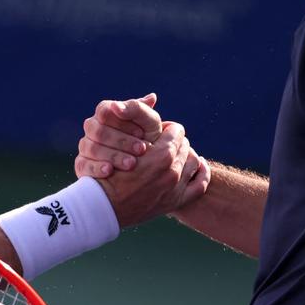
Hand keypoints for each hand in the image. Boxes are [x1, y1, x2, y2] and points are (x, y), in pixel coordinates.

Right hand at [75, 94, 160, 176]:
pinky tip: (110, 170)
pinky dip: (97, 167)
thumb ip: (147, 111)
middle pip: (98, 131)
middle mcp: (92, 127)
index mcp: (105, 113)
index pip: (105, 112)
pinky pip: (84, 165)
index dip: (123, 122)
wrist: (143, 168)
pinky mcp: (82, 164)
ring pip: (92, 148)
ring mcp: (85, 146)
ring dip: (113, 155)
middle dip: (121, 141)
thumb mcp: (150, 124)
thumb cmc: (145, 140)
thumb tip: (152, 97)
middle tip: (141, 150)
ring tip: (132, 164)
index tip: (141, 132)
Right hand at [94, 121, 209, 226]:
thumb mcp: (120, 142)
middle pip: (185, 146)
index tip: (163, 129)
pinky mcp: (176, 202)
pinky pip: (200, 185)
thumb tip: (153, 97)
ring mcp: (175, 189)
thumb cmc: (108, 171)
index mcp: (162, 155)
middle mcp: (172, 172)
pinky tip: (197, 167)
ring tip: (177, 153)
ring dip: (186, 155)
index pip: (177, 131)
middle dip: (176, 142)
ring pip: (193, 162)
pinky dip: (201, 173)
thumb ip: (139, 119)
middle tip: (167, 141)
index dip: (168, 128)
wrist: (103, 207)